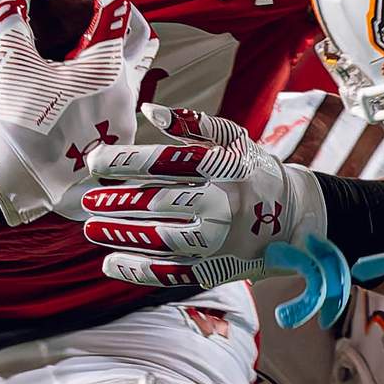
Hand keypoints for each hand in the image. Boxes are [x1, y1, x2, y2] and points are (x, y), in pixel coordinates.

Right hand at [0, 0, 156, 225]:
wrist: (16, 179)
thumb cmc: (15, 121)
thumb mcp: (8, 62)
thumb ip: (11, 17)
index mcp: (105, 66)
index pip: (116, 9)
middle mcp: (125, 90)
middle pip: (140, 37)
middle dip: (122, 14)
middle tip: (97, 6)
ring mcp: (124, 117)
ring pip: (135, 70)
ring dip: (117, 50)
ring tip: (88, 43)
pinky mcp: (115, 138)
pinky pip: (122, 98)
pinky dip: (108, 80)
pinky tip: (81, 82)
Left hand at [80, 105, 327, 289]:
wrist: (297, 217)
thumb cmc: (255, 171)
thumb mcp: (234, 139)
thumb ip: (193, 125)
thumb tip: (149, 111)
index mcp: (223, 167)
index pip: (165, 163)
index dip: (125, 163)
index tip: (94, 163)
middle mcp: (223, 203)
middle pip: (159, 203)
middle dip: (117, 202)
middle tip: (86, 201)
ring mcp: (220, 240)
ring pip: (162, 239)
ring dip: (122, 235)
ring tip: (92, 229)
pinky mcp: (217, 268)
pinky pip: (172, 272)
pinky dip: (139, 271)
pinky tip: (110, 263)